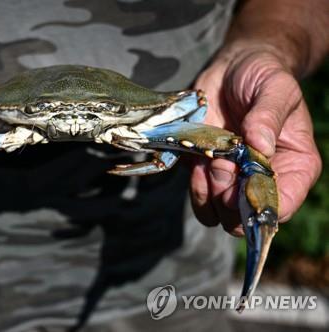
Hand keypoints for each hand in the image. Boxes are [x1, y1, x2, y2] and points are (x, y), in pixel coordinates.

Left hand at [191, 47, 321, 235]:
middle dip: (230, 199)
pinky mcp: (206, 172)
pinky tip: (197, 161)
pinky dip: (195, 186)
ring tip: (209, 163)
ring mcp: (233, 179)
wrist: (231, 68)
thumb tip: (260, 145)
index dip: (259, 204)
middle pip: (246, 218)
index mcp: (294, 166)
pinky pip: (199, 197)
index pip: (282, 205)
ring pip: (219, 215)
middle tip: (222, 167)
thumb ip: (269, 115)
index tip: (242, 184)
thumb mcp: (275, 87)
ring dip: (209, 195)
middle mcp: (263, 180)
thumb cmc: (262, 76)